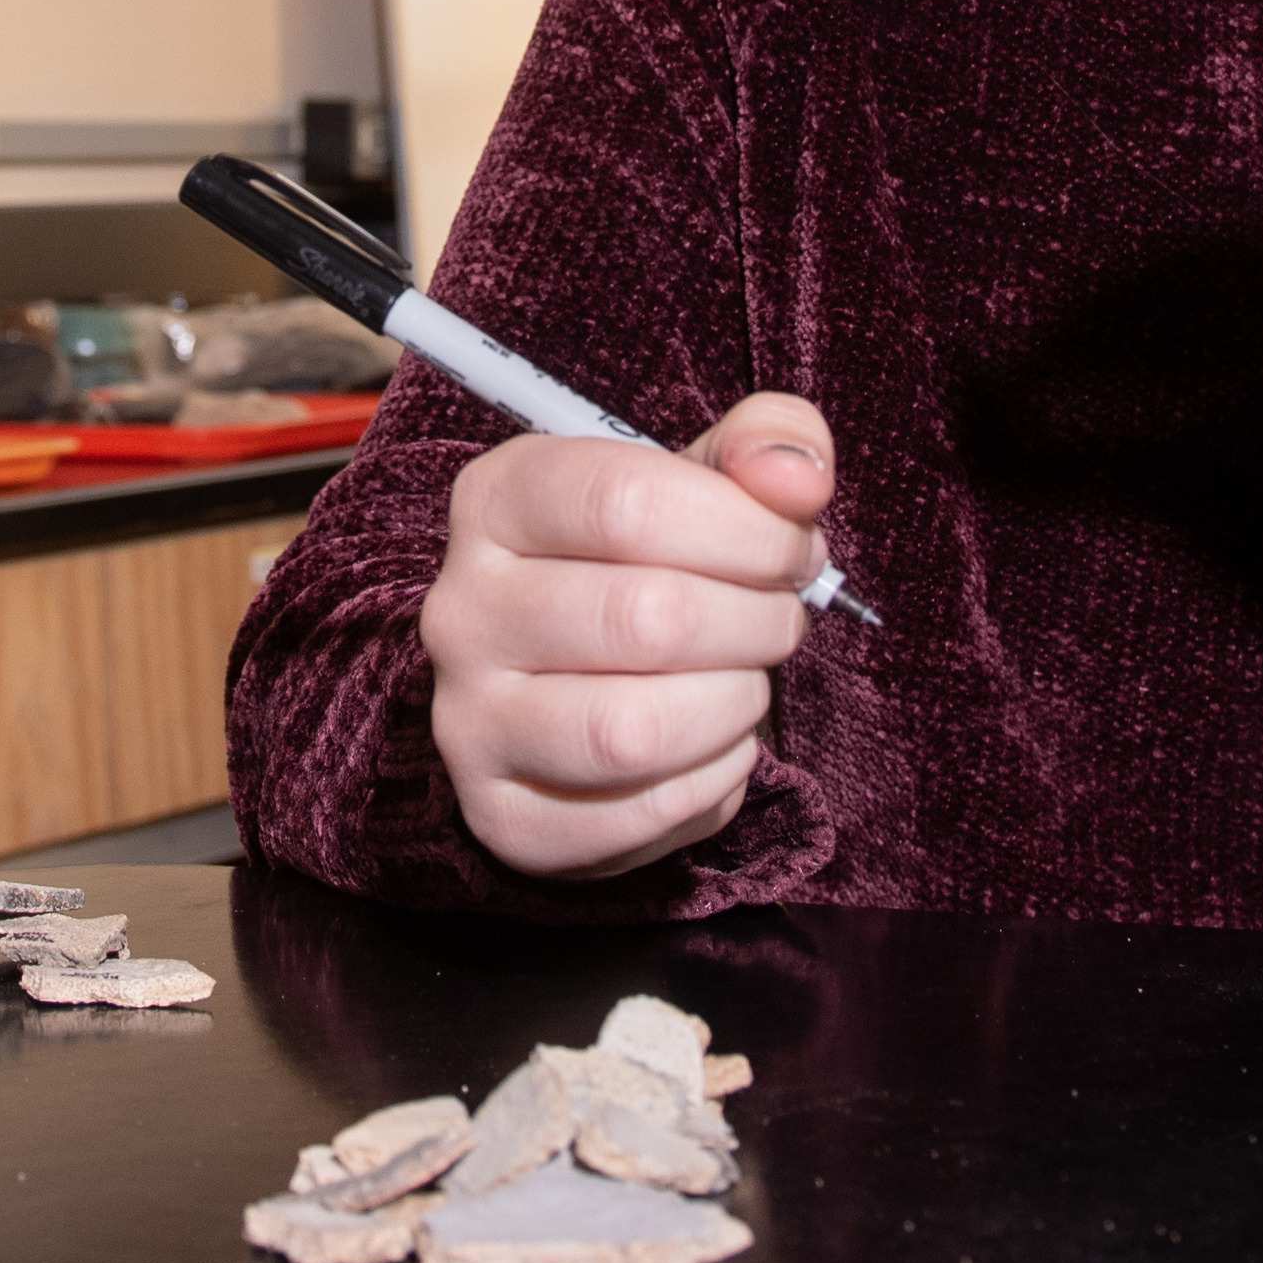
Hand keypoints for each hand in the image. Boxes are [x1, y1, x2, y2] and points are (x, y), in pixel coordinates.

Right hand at [421, 395, 834, 876]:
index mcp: (498, 499)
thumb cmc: (652, 562)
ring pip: (633, 731)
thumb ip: (766, 443)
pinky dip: (712, 783)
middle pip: (645, 617)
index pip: (627, 500)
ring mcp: (469, 722)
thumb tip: (799, 478)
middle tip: (780, 621)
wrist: (579, 679)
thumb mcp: (703, 477)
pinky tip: (717, 746)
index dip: (745, 530)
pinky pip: (638, 816)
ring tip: (746, 682)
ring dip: (734, 706)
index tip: (792, 550)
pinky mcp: (503, 818)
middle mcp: (463, 609)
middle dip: (756, 623)